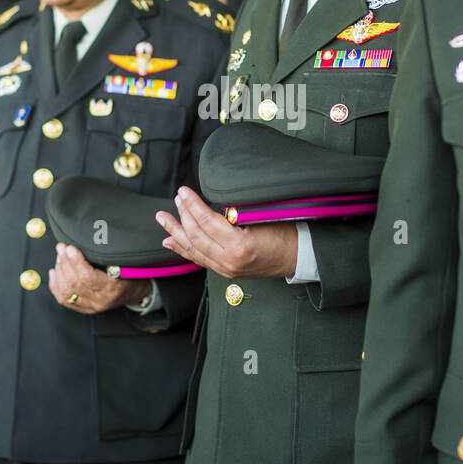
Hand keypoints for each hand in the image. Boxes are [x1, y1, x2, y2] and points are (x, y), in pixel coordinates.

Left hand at [47, 243, 149, 313]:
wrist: (134, 293)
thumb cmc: (132, 275)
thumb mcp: (126, 264)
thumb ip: (108, 256)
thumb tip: (87, 241)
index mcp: (112, 289)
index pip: (88, 277)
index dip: (76, 262)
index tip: (70, 248)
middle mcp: (100, 300)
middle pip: (75, 283)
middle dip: (65, 263)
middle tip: (62, 248)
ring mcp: (90, 306)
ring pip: (67, 291)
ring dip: (60, 271)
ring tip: (60, 256)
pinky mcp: (83, 308)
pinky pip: (64, 299)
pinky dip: (56, 285)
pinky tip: (54, 272)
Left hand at [156, 185, 298, 279]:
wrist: (299, 256)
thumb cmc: (287, 232)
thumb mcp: (263, 217)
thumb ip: (236, 213)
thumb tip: (211, 204)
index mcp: (240, 246)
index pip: (207, 223)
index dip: (193, 205)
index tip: (184, 191)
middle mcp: (230, 261)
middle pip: (197, 236)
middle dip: (183, 216)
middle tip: (177, 198)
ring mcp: (227, 270)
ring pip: (194, 249)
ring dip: (176, 232)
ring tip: (163, 218)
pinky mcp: (226, 272)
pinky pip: (200, 259)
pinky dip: (183, 249)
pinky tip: (170, 241)